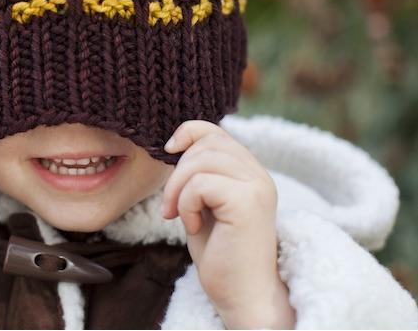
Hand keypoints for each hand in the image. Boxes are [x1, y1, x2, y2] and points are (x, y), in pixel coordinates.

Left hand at [162, 120, 296, 328]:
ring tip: (178, 216)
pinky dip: (186, 204)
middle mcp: (258, 174)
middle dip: (177, 171)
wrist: (242, 297)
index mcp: (250, 171)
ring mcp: (256, 186)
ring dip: (177, 189)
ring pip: (200, 161)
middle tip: (170, 206)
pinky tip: (192, 227)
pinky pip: (201, 184)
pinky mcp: (247, 202)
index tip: (170, 151)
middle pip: (205, 143)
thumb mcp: (206, 203)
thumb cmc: (220, 253)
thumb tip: (178, 143)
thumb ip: (201, 172)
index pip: (215, 131)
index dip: (188, 133)